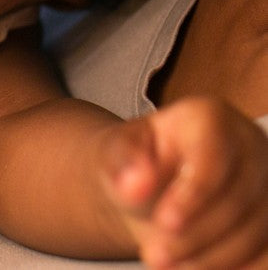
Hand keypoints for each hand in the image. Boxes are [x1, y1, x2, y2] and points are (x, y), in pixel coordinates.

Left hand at [98, 97, 267, 267]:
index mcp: (211, 117)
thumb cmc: (137, 162)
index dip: (192, 195)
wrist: (153, 186)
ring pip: (257, 233)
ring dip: (212, 260)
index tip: (165, 222)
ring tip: (167, 266)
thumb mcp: (118, 153)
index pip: (212, 158)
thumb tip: (134, 184)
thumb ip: (123, 161)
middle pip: (237, 200)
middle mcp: (250, 145)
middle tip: (153, 256)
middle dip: (196, 236)